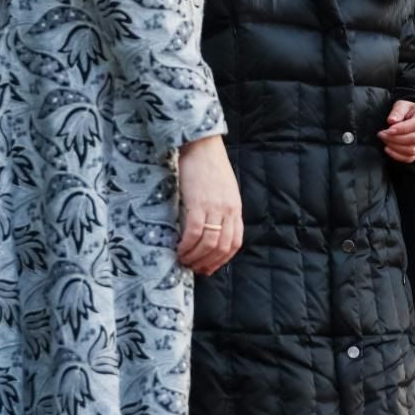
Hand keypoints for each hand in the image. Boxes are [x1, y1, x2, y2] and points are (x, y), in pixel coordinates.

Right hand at [177, 135, 241, 275]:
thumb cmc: (210, 166)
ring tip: (183, 260)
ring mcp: (214, 207)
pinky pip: (194, 232)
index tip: (209, 268)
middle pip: (222, 247)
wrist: (202, 145)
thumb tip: (212, 229)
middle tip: (193, 268)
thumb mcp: (224, 189)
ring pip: (209, 243)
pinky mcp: (198, 203)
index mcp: (236, 208)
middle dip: (207, 263)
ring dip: (195, 257)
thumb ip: (222, 209)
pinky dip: (186, 246)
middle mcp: (228, 210)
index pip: (235, 242)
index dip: (222, 260)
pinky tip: (179, 250)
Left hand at [378, 101, 414, 162]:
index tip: (388, 129)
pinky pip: (410, 158)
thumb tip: (391, 121)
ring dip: (395, 147)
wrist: (413, 116)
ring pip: (412, 150)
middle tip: (382, 134)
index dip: (402, 128)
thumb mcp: (402, 105)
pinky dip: (397, 156)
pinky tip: (388, 149)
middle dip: (395, 138)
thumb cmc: (407, 110)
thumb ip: (397, 111)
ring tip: (384, 140)